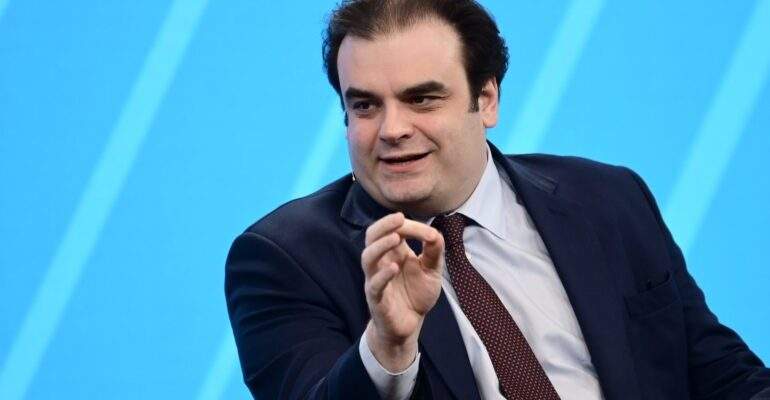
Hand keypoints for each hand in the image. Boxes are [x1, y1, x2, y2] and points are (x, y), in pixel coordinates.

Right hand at [361, 212, 443, 370]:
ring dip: (380, 245)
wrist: (409, 325)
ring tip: (395, 238)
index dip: (412, 227)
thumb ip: (434, 252)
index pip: (395, 230)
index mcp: (394, 252)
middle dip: (384, 224)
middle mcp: (381, 261)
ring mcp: (376, 279)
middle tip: (399, 218)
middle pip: (372, 236)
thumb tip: (436, 233)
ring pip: (368, 257)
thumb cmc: (416, 295)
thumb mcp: (431, 271)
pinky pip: (374, 284)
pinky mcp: (376, 298)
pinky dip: (382, 275)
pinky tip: (394, 268)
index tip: (431, 234)